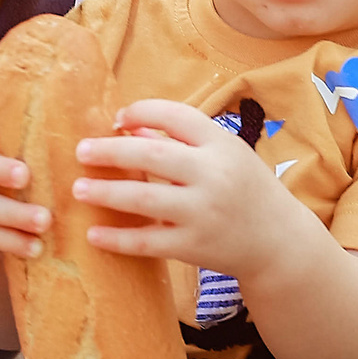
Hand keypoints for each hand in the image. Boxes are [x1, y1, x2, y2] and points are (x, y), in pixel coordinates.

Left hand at [71, 99, 320, 281]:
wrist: (279, 242)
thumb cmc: (246, 189)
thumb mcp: (226, 154)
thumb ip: (184, 140)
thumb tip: (131, 128)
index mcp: (222, 144)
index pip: (176, 115)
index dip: (141, 112)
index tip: (117, 119)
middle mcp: (213, 175)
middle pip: (153, 155)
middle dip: (111, 151)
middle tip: (81, 150)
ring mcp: (203, 213)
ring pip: (144, 199)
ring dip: (106, 192)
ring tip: (78, 188)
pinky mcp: (194, 246)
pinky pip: (148, 242)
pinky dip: (117, 239)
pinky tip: (94, 234)